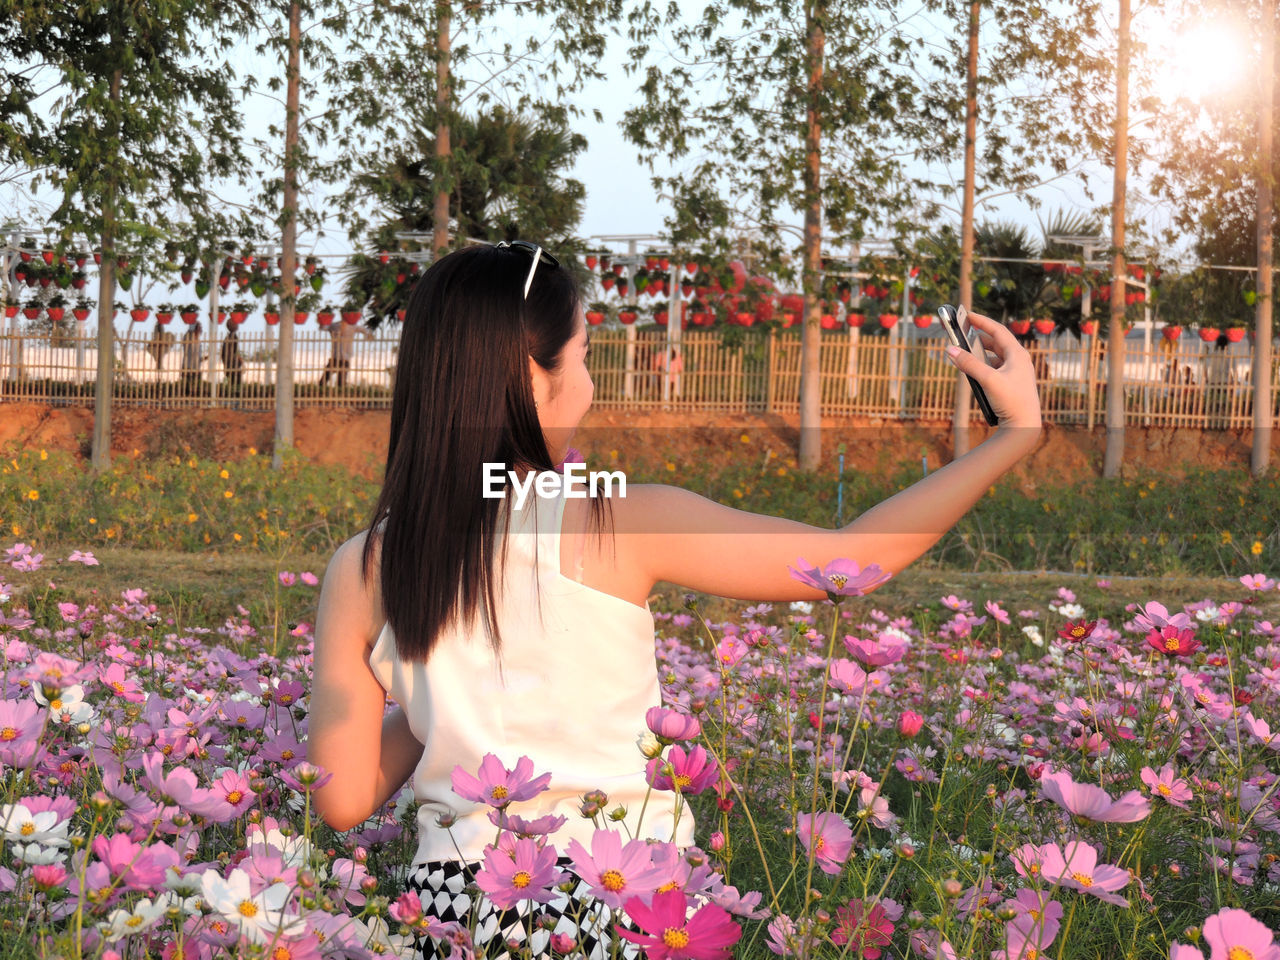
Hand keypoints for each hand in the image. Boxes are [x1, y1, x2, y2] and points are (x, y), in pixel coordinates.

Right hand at [945, 311, 1042, 431]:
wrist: (1024, 426)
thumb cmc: (1011, 401)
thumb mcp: (987, 380)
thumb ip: (968, 364)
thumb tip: (950, 350)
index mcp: (1017, 354)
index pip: (998, 330)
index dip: (981, 321)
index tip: (967, 315)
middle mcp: (1019, 360)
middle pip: (996, 342)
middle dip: (978, 336)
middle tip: (963, 332)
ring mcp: (1017, 372)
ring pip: (996, 355)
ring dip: (980, 352)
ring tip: (966, 350)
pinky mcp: (1012, 383)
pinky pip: (996, 367)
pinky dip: (984, 365)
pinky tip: (975, 370)